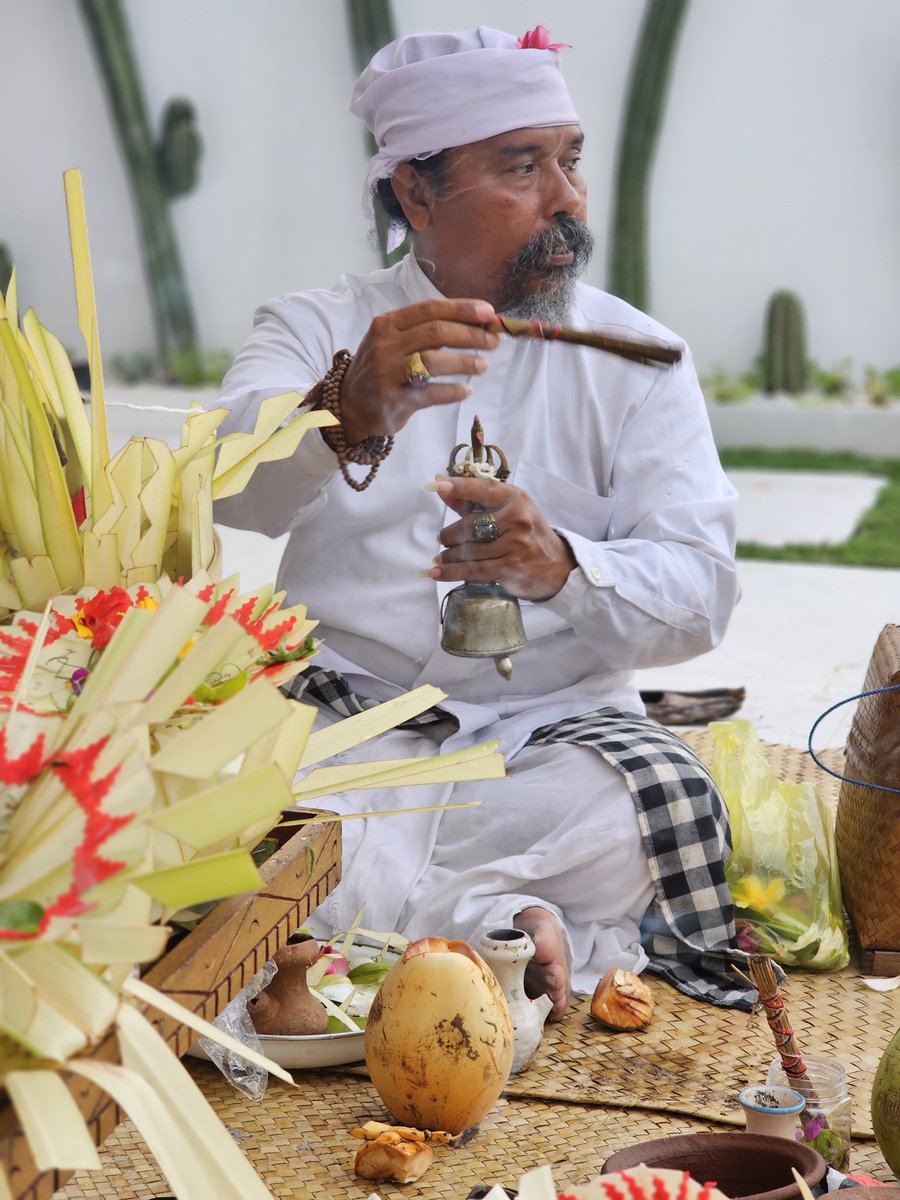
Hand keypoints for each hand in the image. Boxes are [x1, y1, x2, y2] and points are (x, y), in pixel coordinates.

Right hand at [337, 299, 499, 445]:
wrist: (350, 406)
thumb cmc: (381, 369)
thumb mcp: (393, 341)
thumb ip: (425, 331)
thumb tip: (473, 323)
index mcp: (387, 324)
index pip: (429, 309)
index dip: (462, 309)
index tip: (488, 313)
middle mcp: (386, 346)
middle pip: (435, 333)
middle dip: (470, 335)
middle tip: (493, 341)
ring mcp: (388, 374)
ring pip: (433, 361)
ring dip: (464, 362)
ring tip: (483, 365)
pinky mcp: (395, 401)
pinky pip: (431, 394)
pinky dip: (452, 392)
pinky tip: (466, 390)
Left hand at [427, 475, 575, 601]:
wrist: (556, 565)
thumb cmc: (525, 532)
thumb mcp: (506, 511)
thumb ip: (472, 501)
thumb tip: (441, 487)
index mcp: (516, 499)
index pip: (485, 488)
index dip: (460, 486)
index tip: (438, 484)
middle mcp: (518, 519)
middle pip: (471, 526)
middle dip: (450, 535)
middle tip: (442, 539)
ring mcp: (516, 545)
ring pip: (470, 551)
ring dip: (450, 556)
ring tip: (441, 558)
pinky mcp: (512, 568)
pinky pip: (476, 570)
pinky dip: (453, 572)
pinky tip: (439, 572)